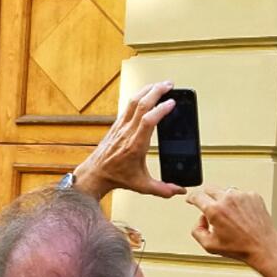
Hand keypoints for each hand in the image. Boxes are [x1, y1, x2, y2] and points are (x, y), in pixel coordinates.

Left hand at [71, 81, 185, 199]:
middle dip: (156, 91)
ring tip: (161, 84)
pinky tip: (147, 92)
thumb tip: (180, 191)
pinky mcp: (117, 124)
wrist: (96, 173)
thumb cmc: (117, 177)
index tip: (172, 103)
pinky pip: (129, 105)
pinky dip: (139, 95)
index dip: (161, 110)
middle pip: (141, 105)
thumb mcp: (143, 186)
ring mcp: (121, 126)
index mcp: (135, 146)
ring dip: (148, 90)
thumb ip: (163, 189)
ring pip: (133, 101)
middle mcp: (127, 132)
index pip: (148, 121)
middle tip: (169, 84)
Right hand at [187, 186, 276, 268]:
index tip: (191, 199)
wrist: (263, 246)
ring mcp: (242, 196)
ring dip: (223, 199)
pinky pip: (240, 194)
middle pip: (210, 189)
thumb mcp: (209, 245)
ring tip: (229, 215)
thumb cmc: (240, 247)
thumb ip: (197, 231)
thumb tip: (200, 220)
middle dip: (206, 196)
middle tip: (208, 206)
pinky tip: (241, 214)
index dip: (191, 197)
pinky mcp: (253, 196)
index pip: (197, 196)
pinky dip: (238, 202)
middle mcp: (228, 199)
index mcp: (215, 210)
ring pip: (226, 191)